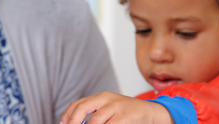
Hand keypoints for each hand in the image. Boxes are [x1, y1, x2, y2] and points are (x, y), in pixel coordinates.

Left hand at [60, 92, 174, 123]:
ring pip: (94, 122)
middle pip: (82, 109)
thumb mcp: (110, 109)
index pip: (77, 104)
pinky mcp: (124, 117)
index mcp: (101, 97)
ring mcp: (115, 107)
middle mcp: (106, 99)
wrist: (151, 113)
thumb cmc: (128, 114)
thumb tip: (76, 123)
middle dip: (73, 122)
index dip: (67, 116)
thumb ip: (94, 114)